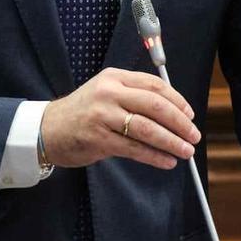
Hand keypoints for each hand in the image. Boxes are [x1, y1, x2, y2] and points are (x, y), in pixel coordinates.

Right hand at [40, 67, 198, 170]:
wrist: (46, 129)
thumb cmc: (82, 113)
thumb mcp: (105, 94)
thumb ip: (134, 97)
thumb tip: (173, 114)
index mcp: (114, 78)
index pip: (154, 85)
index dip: (177, 101)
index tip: (190, 115)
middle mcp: (109, 93)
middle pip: (155, 105)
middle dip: (180, 122)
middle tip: (194, 135)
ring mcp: (102, 115)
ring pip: (147, 128)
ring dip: (171, 142)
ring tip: (185, 151)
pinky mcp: (98, 138)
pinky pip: (134, 148)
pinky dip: (154, 156)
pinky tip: (166, 162)